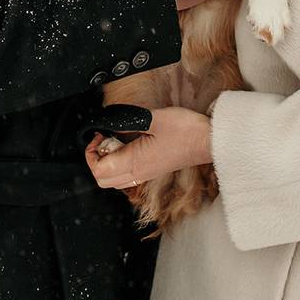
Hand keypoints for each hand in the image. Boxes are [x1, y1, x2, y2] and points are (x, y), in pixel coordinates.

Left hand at [84, 107, 211, 188]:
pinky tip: (129, 146)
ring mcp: (146, 174)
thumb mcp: (152, 118)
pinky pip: (127, 176)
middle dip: (96, 159)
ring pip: (114, 180)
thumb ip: (126, 122)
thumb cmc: (187, 132)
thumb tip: (109, 124)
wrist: (209, 141)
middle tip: (104, 139)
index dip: (91, 153)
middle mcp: (139, 174)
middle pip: (103, 180)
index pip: (99, 170)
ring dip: (108, 162)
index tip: (98, 136)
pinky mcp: (152, 171)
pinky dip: (120, 163)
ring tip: (116, 142)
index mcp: (135, 163)